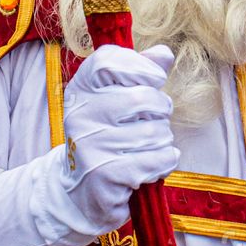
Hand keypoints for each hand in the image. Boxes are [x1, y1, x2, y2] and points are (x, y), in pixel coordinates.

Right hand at [34, 44, 179, 244]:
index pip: (108, 60)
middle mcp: (80, 114)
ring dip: (162, 141)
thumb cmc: (107, 138)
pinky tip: (150, 167)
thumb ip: (140, 73)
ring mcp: (90, 145)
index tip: (154, 80)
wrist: (81, 192)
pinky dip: (165, 162)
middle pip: (143, 97)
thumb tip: (164, 53)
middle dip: (160, 112)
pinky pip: (158, 159)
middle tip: (150, 123)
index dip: (141, 66)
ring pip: (156, 131)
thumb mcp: (116, 100)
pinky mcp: (106, 174)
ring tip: (145, 148)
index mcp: (80, 90)